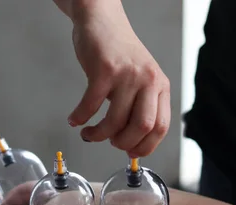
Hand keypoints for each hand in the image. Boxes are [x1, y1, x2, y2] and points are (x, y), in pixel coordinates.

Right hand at [66, 1, 170, 156]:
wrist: (101, 20)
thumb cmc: (118, 55)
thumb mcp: (140, 80)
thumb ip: (140, 107)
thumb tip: (130, 144)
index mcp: (160, 86)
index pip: (161, 127)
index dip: (145, 146)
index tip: (130, 153)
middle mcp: (148, 80)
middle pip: (142, 127)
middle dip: (123, 144)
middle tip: (109, 143)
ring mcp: (127, 75)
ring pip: (115, 121)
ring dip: (98, 135)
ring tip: (88, 134)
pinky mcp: (104, 70)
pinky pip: (91, 105)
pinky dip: (80, 118)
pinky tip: (74, 120)